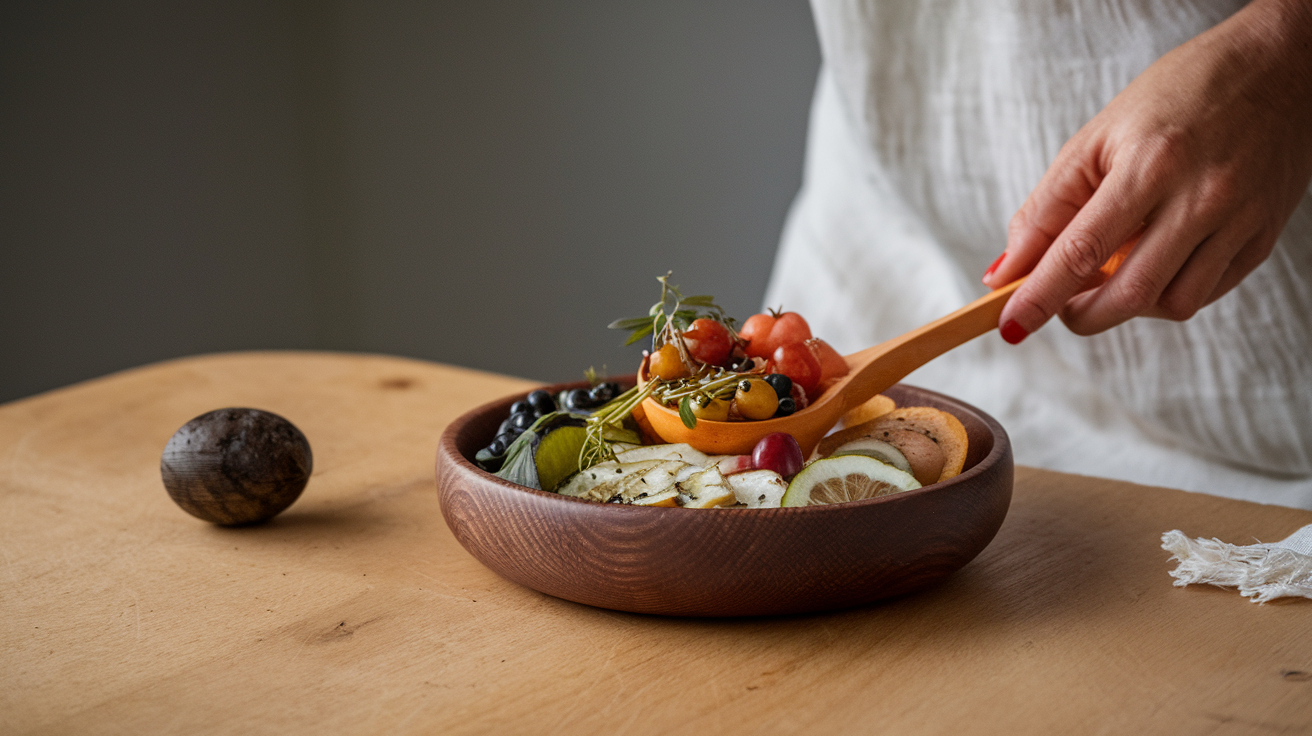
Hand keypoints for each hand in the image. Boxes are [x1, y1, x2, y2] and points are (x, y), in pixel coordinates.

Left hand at [982, 0, 1311, 343]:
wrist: (1282, 66)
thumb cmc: (1179, 94)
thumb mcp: (1098, 137)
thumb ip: (1048, 207)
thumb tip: (1006, 269)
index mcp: (1151, 164)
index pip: (1080, 251)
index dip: (1039, 298)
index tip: (1010, 327)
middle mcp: (1201, 197)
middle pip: (1129, 293)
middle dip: (1081, 316)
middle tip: (1057, 309)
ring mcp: (1239, 221)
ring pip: (1172, 304)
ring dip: (1126, 307)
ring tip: (1107, 277)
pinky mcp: (1263, 237)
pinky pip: (1207, 293)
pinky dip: (1167, 294)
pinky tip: (1150, 265)